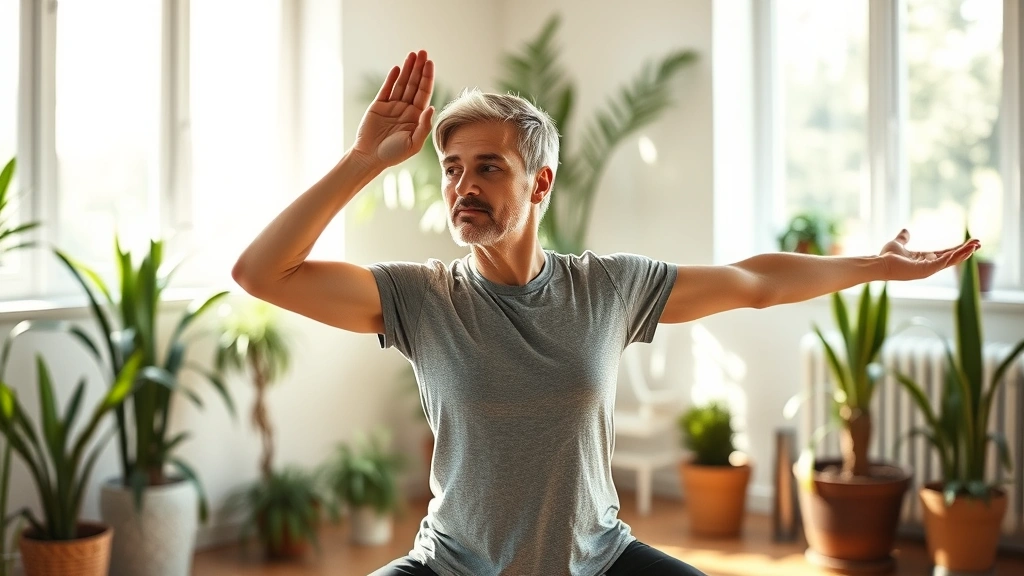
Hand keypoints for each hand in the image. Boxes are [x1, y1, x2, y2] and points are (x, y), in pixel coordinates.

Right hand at [352, 50, 434, 167]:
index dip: (427, 78)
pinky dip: (391, 78)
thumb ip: (424, 127)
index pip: (424, 93)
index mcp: (416, 117)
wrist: (370, 157)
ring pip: (401, 83)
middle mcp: (406, 109)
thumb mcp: (413, 144)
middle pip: (414, 84)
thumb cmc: (393, 154)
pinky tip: (397, 68)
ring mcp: (392, 106)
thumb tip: (431, 107)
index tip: (430, 64)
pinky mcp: (378, 105)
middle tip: (423, 53)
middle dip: (419, 68)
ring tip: (412, 55)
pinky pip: (386, 89)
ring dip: (407, 69)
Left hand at [878, 229, 980, 280]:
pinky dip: (953, 257)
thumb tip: (905, 230)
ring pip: (950, 261)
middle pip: (952, 258)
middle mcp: (929, 265)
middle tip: (979, 243)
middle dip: (966, 251)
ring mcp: (928, 269)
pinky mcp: (925, 270)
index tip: (971, 242)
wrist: (879, 263)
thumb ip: (904, 238)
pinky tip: (963, 251)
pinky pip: (942, 263)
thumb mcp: (898, 243)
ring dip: (963, 253)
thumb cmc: (886, 256)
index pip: (946, 253)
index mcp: (925, 259)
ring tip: (975, 246)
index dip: (958, 248)